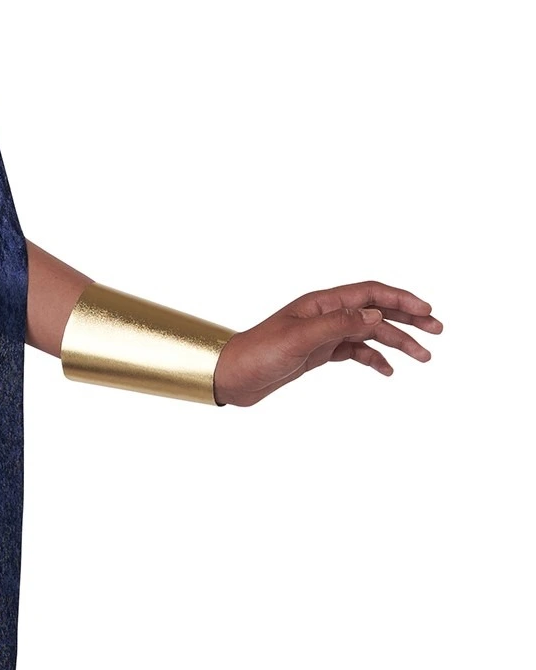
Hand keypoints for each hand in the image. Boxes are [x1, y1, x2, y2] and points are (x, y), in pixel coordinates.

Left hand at [213, 282, 442, 406]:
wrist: (231, 376)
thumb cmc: (257, 353)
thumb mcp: (299, 339)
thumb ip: (337, 325)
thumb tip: (375, 316)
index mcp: (321, 302)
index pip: (370, 293)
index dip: (401, 299)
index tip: (427, 311)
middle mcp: (325, 314)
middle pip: (376, 311)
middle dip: (409, 319)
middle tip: (438, 330)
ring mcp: (324, 334)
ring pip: (370, 334)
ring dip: (398, 343)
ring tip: (425, 357)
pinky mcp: (319, 353)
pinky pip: (355, 352)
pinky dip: (374, 359)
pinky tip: (389, 371)